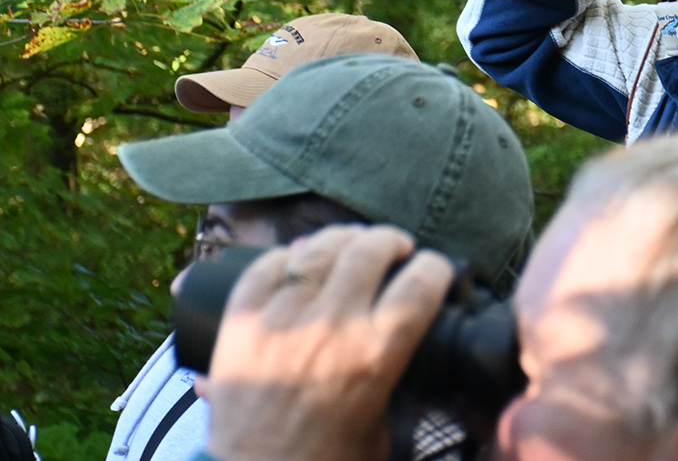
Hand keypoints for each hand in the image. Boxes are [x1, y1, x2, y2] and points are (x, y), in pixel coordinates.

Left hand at [201, 225, 453, 460]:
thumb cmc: (325, 460)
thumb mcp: (384, 423)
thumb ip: (400, 382)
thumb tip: (412, 349)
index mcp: (376, 353)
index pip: (422, 280)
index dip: (435, 267)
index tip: (432, 270)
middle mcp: (332, 326)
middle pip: (370, 248)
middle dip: (390, 241)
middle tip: (393, 250)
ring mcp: (282, 318)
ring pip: (318, 247)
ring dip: (341, 239)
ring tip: (348, 246)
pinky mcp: (241, 320)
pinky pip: (266, 265)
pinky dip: (284, 257)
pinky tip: (297, 262)